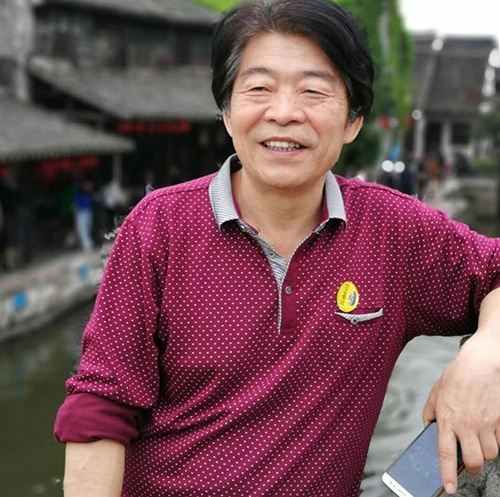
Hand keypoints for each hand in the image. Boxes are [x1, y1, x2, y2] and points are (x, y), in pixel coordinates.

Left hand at [422, 333, 499, 494]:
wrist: (480, 364)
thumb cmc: (456, 377)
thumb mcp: (435, 393)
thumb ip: (430, 413)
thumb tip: (428, 429)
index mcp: (447, 419)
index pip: (444, 453)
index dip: (446, 474)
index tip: (449, 488)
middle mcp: (466, 425)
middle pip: (472, 461)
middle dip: (470, 468)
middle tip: (467, 464)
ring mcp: (485, 424)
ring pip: (490, 455)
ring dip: (484, 454)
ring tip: (478, 444)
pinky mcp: (499, 421)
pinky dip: (496, 442)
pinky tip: (489, 432)